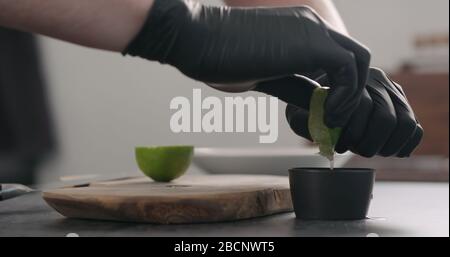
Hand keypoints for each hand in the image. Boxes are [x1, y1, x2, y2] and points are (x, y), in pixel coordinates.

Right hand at [123, 0, 369, 127]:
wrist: (197, 39)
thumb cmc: (219, 58)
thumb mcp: (265, 76)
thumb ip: (293, 85)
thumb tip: (314, 106)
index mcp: (301, 31)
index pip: (337, 59)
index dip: (338, 88)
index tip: (327, 115)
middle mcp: (312, 25)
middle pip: (354, 57)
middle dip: (352, 92)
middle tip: (336, 120)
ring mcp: (314, 30)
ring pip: (359, 60)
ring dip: (352, 96)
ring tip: (332, 121)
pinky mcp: (311, 43)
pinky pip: (350, 69)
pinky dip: (346, 95)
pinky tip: (326, 114)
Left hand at [271, 68, 422, 157]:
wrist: (320, 94)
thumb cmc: (308, 106)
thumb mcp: (299, 112)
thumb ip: (305, 120)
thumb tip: (325, 130)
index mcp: (351, 77)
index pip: (362, 107)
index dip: (351, 133)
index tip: (338, 144)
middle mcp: (376, 79)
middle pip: (386, 118)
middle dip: (368, 142)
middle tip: (353, 149)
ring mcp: (392, 90)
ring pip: (404, 122)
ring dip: (386, 145)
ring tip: (368, 150)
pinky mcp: (401, 104)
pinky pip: (414, 127)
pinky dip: (405, 144)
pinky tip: (389, 152)